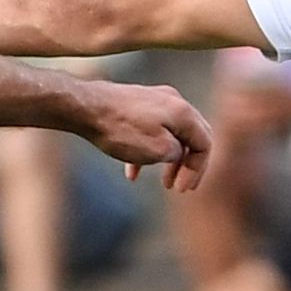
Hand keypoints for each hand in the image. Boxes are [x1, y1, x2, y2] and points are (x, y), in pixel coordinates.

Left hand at [74, 79, 212, 190]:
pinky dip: (147, 152)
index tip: (183, 190)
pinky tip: (132, 173)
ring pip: (171, 134)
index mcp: (183, 113)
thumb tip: (177, 153)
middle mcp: (173, 101)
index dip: (198, 170)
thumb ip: (177, 153)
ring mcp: (154, 100)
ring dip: (169, 160)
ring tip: (162, 182)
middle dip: (188, 164)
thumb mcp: (158, 150)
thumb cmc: (121, 129)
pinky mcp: (136, 104)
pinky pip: (150, 131)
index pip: (204, 143)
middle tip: (180, 187)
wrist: (86, 108)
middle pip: (192, 137)